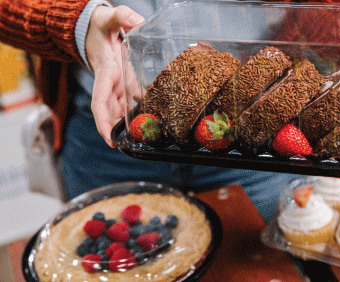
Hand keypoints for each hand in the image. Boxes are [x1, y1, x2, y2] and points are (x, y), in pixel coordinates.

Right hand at [86, 5, 144, 146]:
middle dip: (119, 130)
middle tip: (134, 146)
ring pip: (123, 110)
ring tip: (148, 138)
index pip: (100, 102)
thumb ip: (120, 16)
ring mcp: (118, 85)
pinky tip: (157, 117)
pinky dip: (143, 109)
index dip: (103, 122)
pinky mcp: (126, 82)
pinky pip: (134, 99)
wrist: (93, 27)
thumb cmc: (99, 26)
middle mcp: (110, 83)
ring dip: (132, 123)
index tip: (109, 139)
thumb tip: (135, 19)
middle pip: (113, 113)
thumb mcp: (107, 18)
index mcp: (105, 73)